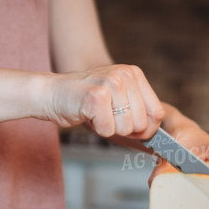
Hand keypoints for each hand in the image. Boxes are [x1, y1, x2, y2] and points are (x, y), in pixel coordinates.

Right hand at [45, 65, 164, 138]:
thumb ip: (139, 112)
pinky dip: (97, 129)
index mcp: (134, 74)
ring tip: (96, 113)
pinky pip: (108, 129)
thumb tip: (157, 135)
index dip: (146, 129)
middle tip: (106, 117)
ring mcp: (111, 83)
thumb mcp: (118, 100)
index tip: (131, 129)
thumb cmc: (84, 101)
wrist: (50, 93)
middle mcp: (125, 74)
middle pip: (142, 124)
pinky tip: (87, 115)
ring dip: (109, 128)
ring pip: (126, 128)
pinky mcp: (97, 96)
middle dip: (124, 129)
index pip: (158, 112)